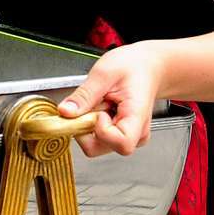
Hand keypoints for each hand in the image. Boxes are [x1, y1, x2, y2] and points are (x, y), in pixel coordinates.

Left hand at [57, 42, 165, 157]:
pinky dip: (92, 125)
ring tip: (100, 103)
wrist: (148, 67)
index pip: (121, 143)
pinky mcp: (120, 136)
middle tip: (92, 104)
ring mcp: (129, 137)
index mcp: (137, 117)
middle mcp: (136, 133)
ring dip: (88, 125)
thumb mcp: (105, 73)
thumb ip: (85, 94)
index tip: (98, 111)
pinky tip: (101, 108)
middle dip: (87, 127)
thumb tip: (65, 112)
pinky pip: (98, 139)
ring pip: (96, 145)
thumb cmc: (134, 66)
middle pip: (101, 148)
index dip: (101, 130)